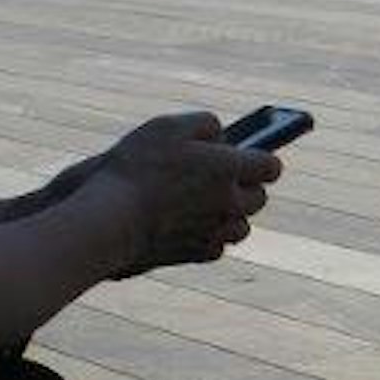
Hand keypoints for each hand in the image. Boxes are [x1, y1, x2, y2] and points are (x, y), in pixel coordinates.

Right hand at [84, 110, 281, 276]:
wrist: (108, 221)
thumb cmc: (137, 169)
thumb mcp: (168, 127)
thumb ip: (204, 124)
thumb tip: (221, 136)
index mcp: (231, 169)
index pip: (270, 166)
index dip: (258, 160)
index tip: (246, 156)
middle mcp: (232, 204)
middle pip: (258, 198)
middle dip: (244, 188)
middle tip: (218, 179)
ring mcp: (217, 232)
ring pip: (240, 225)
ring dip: (228, 215)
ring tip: (202, 204)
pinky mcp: (198, 255)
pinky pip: (216, 246)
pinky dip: (207, 237)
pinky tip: (187, 226)